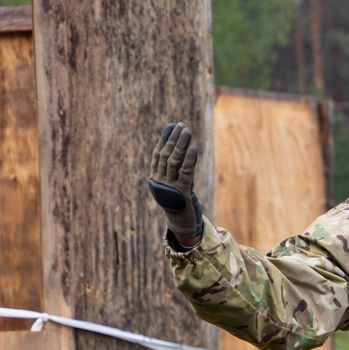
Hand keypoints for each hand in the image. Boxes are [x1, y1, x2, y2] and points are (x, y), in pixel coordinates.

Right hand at [148, 122, 203, 241]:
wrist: (182, 223)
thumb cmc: (180, 201)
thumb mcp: (176, 182)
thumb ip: (177, 167)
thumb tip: (182, 145)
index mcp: (154, 179)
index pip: (157, 154)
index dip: (164, 139)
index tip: (171, 126)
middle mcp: (159, 182)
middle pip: (165, 155)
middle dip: (174, 138)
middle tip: (181, 126)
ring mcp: (170, 187)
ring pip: (173, 161)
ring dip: (181, 144)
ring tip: (187, 132)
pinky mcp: (182, 192)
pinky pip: (186, 171)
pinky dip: (190, 159)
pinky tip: (193, 148)